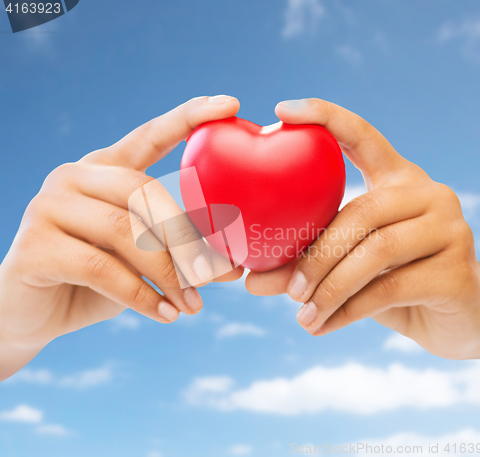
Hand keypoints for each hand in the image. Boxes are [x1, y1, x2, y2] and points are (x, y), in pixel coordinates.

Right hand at [0, 95, 243, 379]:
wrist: (35, 312)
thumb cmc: (98, 279)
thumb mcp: (142, 260)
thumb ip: (179, 255)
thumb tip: (233, 268)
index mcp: (105, 169)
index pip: (149, 135)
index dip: (188, 118)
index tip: (230, 104)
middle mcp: (75, 176)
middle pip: (144, 191)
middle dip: (186, 237)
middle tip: (215, 274)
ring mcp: (49, 206)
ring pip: (125, 231)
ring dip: (168, 273)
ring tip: (193, 305)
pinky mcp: (36, 246)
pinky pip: (102, 268)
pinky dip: (141, 295)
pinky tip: (165, 315)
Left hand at [246, 98, 479, 359]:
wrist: (458, 318)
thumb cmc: (394, 282)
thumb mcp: (347, 267)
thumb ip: (303, 266)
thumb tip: (249, 280)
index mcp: (398, 179)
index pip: (363, 135)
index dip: (325, 116)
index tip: (282, 110)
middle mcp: (428, 194)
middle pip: (360, 211)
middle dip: (316, 255)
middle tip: (288, 288)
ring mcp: (449, 228)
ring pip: (374, 252)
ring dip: (329, 288)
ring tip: (302, 315)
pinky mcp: (457, 270)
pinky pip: (389, 289)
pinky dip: (347, 311)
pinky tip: (322, 326)